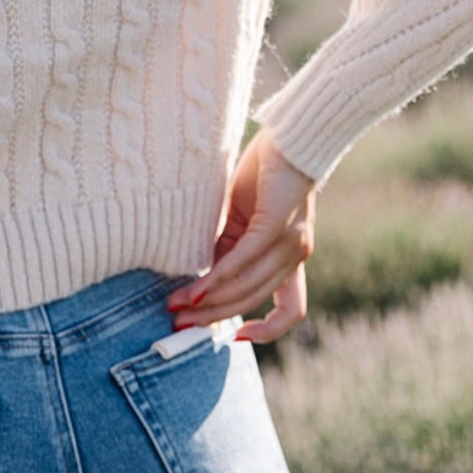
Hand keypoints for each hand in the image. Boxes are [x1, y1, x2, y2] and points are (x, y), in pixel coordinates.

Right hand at [165, 127, 316, 343]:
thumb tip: (204, 276)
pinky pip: (243, 261)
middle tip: (179, 324)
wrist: (290, 135)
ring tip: (177, 306)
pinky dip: (217, 278)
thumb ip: (229, 246)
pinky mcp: (276, 226)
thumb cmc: (266, 171)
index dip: (267, 330)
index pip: (291, 309)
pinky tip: (196, 288)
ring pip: (246, 287)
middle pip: (252, 300)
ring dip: (209, 302)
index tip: (236, 337)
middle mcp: (295, 256)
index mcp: (291, 258)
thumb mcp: (243, 217)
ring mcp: (289, 244)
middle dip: (213, 317)